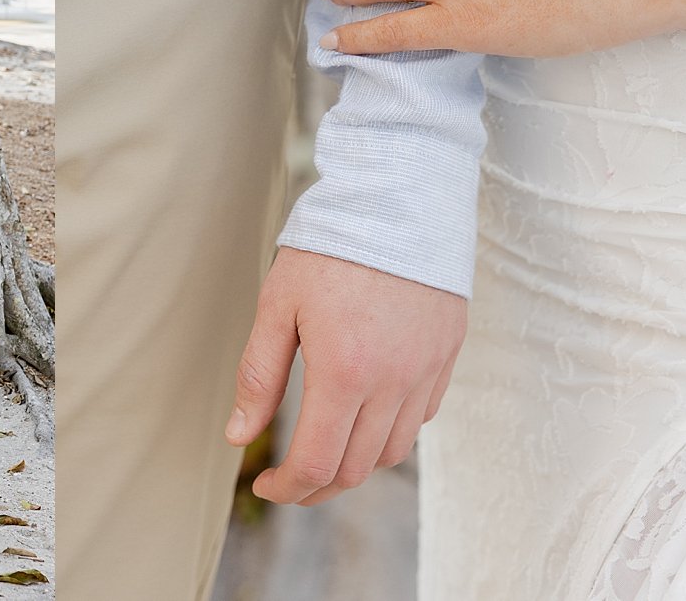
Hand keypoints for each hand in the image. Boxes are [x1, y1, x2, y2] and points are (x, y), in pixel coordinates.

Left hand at [227, 248, 464, 505]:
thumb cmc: (330, 245)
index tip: (266, 485)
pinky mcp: (446, 355)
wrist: (399, 196)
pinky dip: (389, 431)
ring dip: (354, 463)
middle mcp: (392, 383)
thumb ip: (259, 376)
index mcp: (344, 373)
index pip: (318, 464)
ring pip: (392, 451)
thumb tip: (239, 436)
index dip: (288, 488)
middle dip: (316, 486)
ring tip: (323, 449)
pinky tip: (363, 413)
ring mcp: (426, 372)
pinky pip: (420, 417)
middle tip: (288, 479)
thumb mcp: (277, 305)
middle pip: (356, 468)